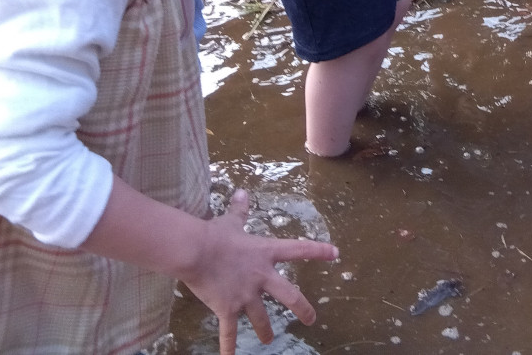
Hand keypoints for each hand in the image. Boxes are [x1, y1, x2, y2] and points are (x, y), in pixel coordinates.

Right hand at [178, 188, 337, 354]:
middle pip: (290, 296)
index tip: (336, 254)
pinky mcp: (228, 309)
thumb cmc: (214, 234)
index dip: (319, 251)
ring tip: (268, 339)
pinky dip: (229, 349)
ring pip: (262, 318)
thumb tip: (242, 192)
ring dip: (265, 330)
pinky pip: (229, 334)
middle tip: (311, 320)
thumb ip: (240, 210)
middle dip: (303, 309)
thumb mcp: (231, 221)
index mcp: (266, 253)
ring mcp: (246, 295)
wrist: (196, 250)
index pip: (299, 250)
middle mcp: (261, 276)